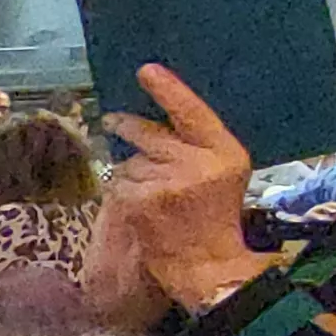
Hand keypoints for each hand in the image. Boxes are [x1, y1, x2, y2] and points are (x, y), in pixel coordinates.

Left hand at [97, 65, 276, 313]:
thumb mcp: (223, 173)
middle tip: (111, 120)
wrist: (206, 265)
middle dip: (125, 125)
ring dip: (132, 173)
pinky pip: (118, 184)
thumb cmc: (215, 218)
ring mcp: (165, 182)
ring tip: (152, 194)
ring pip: (130, 162)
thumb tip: (158, 119)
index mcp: (224, 152)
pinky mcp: (140, 201)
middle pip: (148, 132)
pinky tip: (142, 208)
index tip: (146, 70)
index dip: (169, 89)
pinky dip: (123, 192)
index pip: (192, 112)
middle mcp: (195, 162)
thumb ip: (198, 146)